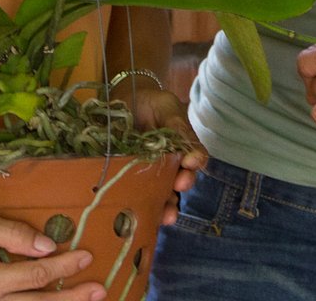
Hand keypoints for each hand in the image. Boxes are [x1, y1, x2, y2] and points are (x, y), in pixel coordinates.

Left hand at [125, 84, 207, 224]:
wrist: (120, 99)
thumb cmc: (150, 102)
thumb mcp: (168, 109)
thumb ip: (179, 128)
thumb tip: (194, 158)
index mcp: (180, 150)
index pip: (191, 165)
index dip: (190, 171)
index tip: (187, 170)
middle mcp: (166, 167)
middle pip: (174, 187)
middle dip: (175, 197)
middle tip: (174, 197)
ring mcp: (144, 176)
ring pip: (156, 197)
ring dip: (162, 209)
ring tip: (163, 216)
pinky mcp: (123, 180)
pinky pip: (131, 197)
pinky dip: (136, 208)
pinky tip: (137, 216)